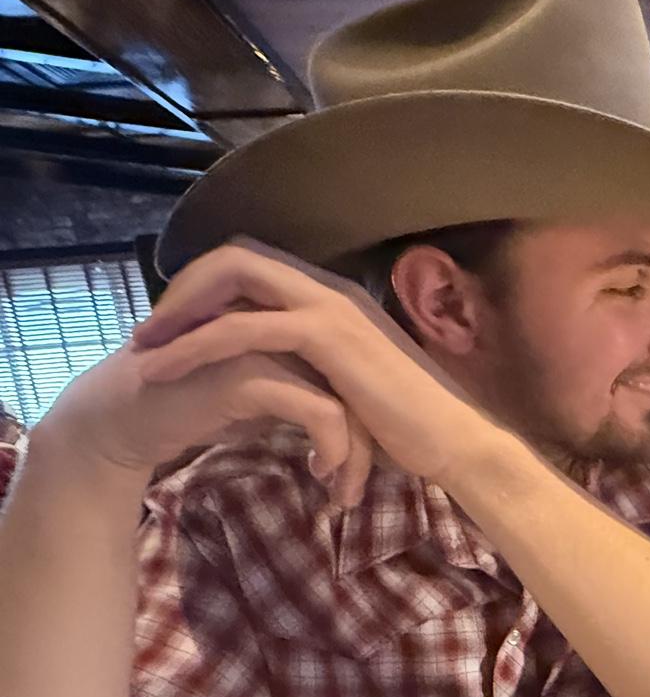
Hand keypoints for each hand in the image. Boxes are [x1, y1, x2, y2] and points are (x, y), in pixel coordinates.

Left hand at [103, 239, 501, 502]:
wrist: (456, 441)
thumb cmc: (413, 426)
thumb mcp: (354, 387)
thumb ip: (319, 370)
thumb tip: (286, 381)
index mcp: (337, 297)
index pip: (258, 264)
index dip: (209, 287)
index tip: (178, 326)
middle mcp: (331, 288)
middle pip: (236, 255)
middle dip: (185, 288)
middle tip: (151, 331)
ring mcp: (330, 307)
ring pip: (232, 278)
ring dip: (180, 313)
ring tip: (145, 350)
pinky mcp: (326, 336)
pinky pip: (244, 325)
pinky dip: (198, 343)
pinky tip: (171, 368)